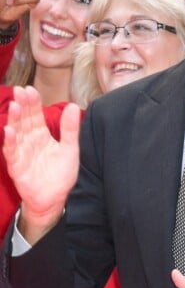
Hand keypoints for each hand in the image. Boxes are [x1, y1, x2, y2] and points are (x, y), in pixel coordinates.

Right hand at [3, 86, 80, 243]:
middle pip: (24, 120)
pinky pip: (12, 152)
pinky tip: (9, 131)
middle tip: (20, 90)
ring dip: (14, 119)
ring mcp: (22, 153)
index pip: (35, 115)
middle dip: (22, 105)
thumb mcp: (70, 148)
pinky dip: (10, 142)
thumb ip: (70, 128)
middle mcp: (29, 142)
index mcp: (41, 135)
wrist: (55, 198)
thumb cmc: (61, 173)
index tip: (30, 89)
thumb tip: (74, 106)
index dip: (32, 102)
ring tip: (14, 105)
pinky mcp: (17, 167)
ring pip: (16, 133)